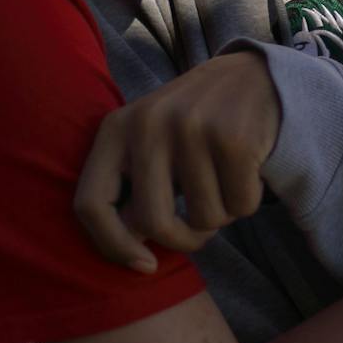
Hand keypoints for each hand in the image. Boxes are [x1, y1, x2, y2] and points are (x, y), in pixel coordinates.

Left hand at [74, 52, 280, 271]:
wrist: (252, 77)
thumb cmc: (192, 127)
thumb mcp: (149, 145)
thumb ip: (130, 190)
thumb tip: (129, 254)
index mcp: (115, 129)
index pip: (90, 204)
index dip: (113, 246)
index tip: (145, 266)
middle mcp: (147, 124)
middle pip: (153, 223)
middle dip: (183, 241)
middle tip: (198, 231)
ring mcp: (191, 127)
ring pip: (204, 219)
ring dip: (221, 216)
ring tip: (223, 183)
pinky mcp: (234, 137)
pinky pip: (240, 206)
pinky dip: (247, 202)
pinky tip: (247, 171)